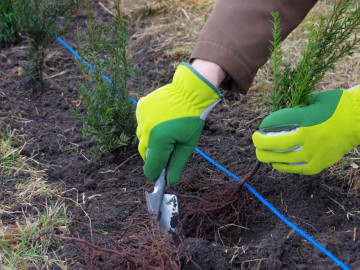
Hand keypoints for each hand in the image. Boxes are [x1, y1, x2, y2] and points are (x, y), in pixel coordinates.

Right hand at [136, 62, 222, 185]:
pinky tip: (160, 120)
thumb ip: (177, 165)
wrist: (189, 91)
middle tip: (166, 152)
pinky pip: (141, 122)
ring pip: (141, 137)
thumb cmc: (192, 119)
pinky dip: (148, 125)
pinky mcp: (140, 107)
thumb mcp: (188, 145)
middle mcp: (146, 130)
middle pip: (144, 153)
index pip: (150, 167)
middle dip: (154, 156)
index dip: (155, 173)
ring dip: (150, 140)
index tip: (159, 174)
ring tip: (165, 132)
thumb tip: (170, 182)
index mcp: (159, 141)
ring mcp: (141, 117)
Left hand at [253, 86, 359, 173]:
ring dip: (269, 157)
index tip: (259, 129)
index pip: (277, 124)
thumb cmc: (336, 106)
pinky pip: (298, 169)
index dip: (264, 128)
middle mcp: (309, 137)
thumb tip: (277, 121)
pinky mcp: (321, 163)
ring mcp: (315, 152)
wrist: (359, 119)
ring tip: (262, 155)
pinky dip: (285, 167)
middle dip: (261, 145)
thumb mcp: (313, 101)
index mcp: (306, 119)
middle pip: (276, 145)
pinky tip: (277, 164)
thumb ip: (296, 110)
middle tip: (255, 143)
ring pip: (285, 159)